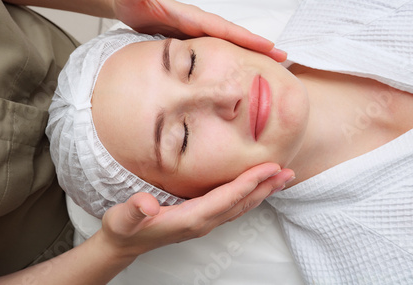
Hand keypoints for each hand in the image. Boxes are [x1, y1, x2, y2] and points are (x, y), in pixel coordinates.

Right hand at [100, 163, 293, 259]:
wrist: (124, 244)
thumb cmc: (125, 229)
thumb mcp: (124, 218)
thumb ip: (135, 210)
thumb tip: (148, 206)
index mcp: (191, 219)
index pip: (227, 197)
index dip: (250, 182)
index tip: (270, 168)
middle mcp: (203, 222)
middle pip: (242, 202)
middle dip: (266, 187)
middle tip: (288, 173)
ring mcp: (205, 223)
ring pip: (241, 206)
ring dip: (262, 192)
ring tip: (281, 179)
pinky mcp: (202, 219)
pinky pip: (233, 207)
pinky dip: (249, 196)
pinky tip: (255, 189)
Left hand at [112, 0, 286, 62]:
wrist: (126, 2)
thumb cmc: (128, 1)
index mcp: (189, 16)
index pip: (223, 28)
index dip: (246, 38)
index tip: (268, 46)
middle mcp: (197, 22)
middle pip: (234, 35)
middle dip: (258, 46)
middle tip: (283, 58)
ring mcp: (196, 30)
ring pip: (228, 41)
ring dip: (250, 51)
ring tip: (272, 63)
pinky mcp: (192, 37)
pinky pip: (218, 47)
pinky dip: (234, 54)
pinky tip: (241, 65)